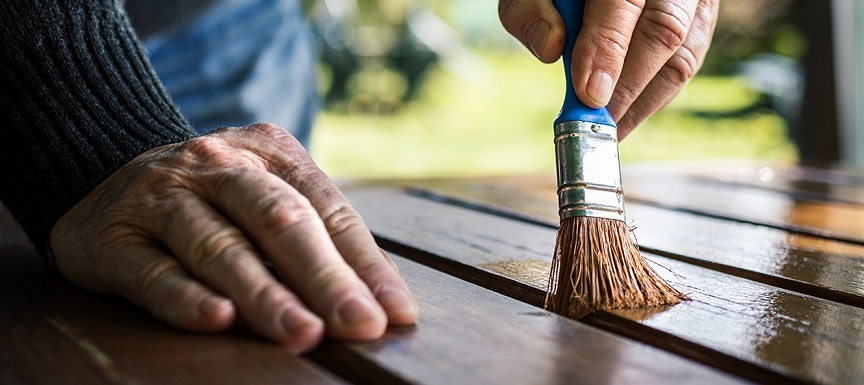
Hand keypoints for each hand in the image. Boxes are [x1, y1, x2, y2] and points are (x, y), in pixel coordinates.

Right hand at [50, 123, 417, 352]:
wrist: (104, 174)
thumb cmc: (212, 198)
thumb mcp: (265, 193)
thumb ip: (315, 233)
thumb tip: (380, 300)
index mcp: (268, 152)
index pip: (326, 208)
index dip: (364, 262)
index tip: (394, 311)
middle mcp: (216, 165)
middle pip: (278, 220)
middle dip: (324, 276)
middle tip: (359, 323)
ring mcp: (161, 197)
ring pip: (219, 247)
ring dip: (264, 293)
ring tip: (302, 331)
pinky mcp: (112, 238)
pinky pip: (153, 271)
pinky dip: (186, 297)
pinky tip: (218, 319)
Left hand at [499, 0, 718, 137]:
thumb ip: (531, 7)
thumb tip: (549, 48)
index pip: (624, 2)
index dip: (607, 52)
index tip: (588, 94)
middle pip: (665, 30)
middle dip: (631, 85)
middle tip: (601, 123)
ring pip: (686, 49)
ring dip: (648, 97)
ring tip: (613, 127)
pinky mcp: (700, 14)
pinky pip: (691, 54)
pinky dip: (659, 88)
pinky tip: (629, 109)